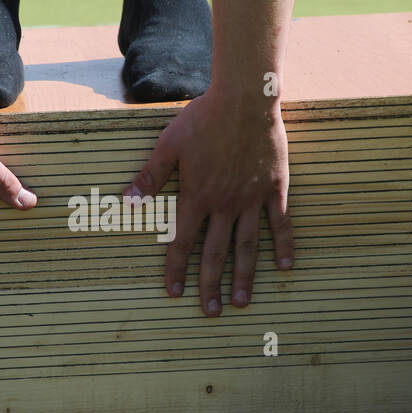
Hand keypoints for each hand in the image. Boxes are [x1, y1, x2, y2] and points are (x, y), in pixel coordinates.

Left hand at [124, 91, 292, 314]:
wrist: (244, 99)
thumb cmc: (203, 118)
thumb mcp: (168, 145)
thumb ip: (149, 177)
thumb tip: (126, 202)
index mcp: (196, 196)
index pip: (182, 242)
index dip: (176, 269)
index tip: (174, 293)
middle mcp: (224, 204)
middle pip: (216, 253)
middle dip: (210, 285)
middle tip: (211, 312)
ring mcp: (251, 199)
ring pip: (247, 246)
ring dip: (244, 277)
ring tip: (241, 302)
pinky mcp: (274, 189)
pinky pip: (280, 224)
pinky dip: (283, 246)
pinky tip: (285, 268)